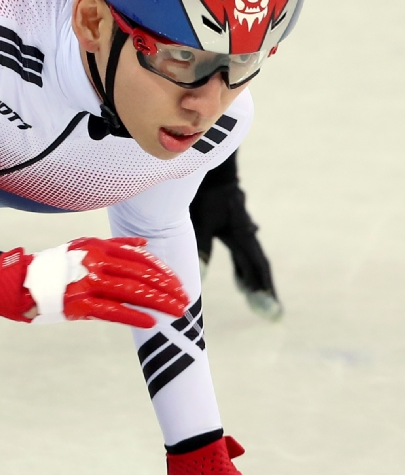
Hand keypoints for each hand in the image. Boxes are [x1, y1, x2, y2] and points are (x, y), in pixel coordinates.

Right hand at [0, 236, 187, 327]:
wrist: (20, 283)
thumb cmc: (54, 266)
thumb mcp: (83, 246)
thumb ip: (115, 244)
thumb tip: (145, 244)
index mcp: (97, 246)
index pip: (139, 257)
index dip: (162, 271)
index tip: (178, 283)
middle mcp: (94, 261)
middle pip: (140, 274)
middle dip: (166, 288)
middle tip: (185, 300)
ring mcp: (87, 282)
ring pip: (132, 291)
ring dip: (158, 302)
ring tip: (177, 312)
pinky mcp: (80, 304)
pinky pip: (113, 311)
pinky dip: (134, 316)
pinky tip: (151, 322)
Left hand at [190, 160, 281, 319]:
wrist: (210, 161)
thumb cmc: (204, 191)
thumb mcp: (202, 220)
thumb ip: (201, 248)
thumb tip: (201, 278)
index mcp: (242, 235)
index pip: (257, 268)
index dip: (265, 290)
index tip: (273, 313)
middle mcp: (245, 231)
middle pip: (257, 264)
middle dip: (262, 287)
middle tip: (269, 309)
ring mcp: (239, 223)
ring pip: (248, 254)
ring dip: (250, 273)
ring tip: (249, 290)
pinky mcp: (230, 216)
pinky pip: (240, 244)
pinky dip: (240, 259)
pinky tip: (239, 261)